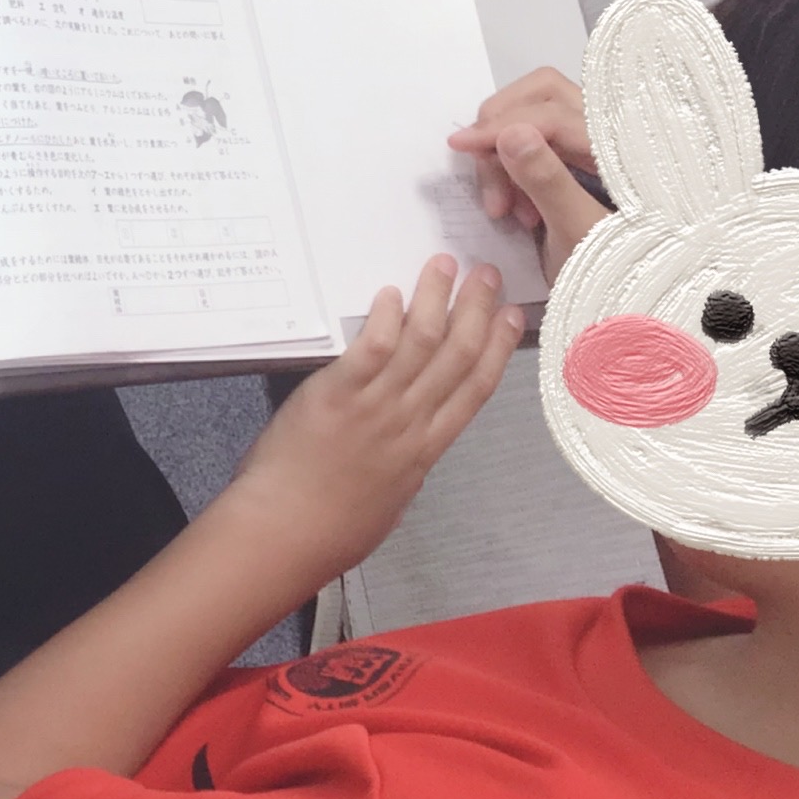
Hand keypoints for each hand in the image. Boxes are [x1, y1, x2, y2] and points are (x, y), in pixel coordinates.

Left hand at [230, 258, 522, 580]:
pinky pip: (372, 350)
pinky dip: (386, 319)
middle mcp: (409, 423)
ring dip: (436, 300)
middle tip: (487, 275)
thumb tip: (411, 445)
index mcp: (426, 450)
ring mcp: (375, 408)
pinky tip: (393, 294)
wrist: (285, 533)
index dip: (498, 349)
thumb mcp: (389, 503)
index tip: (512, 317)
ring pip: (420, 344)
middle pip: (456, 356)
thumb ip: (404, 466)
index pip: (475, 390)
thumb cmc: (332, 529)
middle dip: (477, 310)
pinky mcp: (336, 396)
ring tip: (445, 265)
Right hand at [447, 67, 609, 279]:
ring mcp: (598, 148)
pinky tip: (518, 212)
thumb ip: (547, 180)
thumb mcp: (580, 233)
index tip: (460, 146)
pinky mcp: (583, 165)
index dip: (502, 125)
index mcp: (624, 146)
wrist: (634, 315)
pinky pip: (538, 144)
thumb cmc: (618, 277)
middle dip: (503, 128)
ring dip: (507, 154)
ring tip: (506, 211)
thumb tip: (510, 133)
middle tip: (484, 172)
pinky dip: (516, 168)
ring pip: (537, 117)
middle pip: (546, 95)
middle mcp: (614, 134)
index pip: (552, 112)